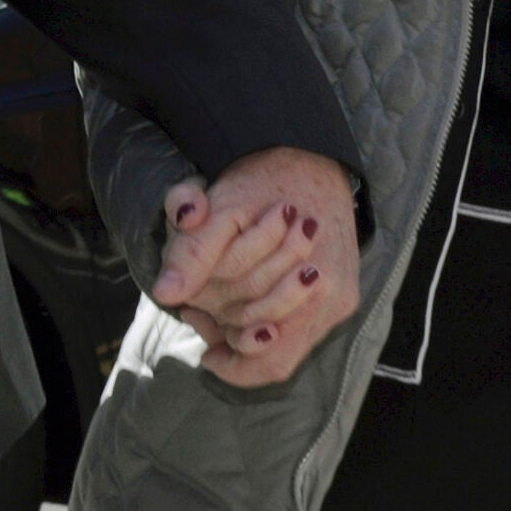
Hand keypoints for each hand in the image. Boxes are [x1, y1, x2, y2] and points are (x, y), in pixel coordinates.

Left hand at [148, 147, 359, 387]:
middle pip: (274, 350)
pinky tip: (243, 300)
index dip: (227, 356)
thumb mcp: (221, 209)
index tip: (196, 331)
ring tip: (216, 308)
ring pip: (289, 344)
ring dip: (248, 331)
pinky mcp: (344, 294)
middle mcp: (330, 298)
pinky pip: (304, 328)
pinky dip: (270, 320)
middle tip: (198, 314)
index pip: (264, 355)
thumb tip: (166, 295)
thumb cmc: (263, 180)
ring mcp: (340, 297)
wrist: (310, 155)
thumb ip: (193, 251)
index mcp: (307, 284)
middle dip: (230, 337)